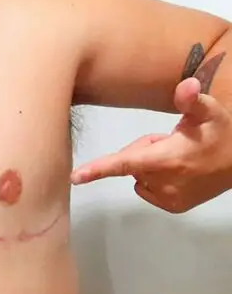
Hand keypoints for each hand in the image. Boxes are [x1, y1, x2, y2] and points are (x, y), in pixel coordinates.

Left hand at [71, 77, 231, 212]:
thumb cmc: (220, 133)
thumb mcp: (209, 111)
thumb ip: (192, 100)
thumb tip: (186, 86)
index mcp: (167, 159)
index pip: (124, 163)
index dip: (98, 169)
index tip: (75, 177)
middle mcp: (165, 183)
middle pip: (129, 161)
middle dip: (141, 148)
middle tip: (167, 139)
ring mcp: (169, 198)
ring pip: (137, 174)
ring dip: (148, 163)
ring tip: (175, 153)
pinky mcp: (173, 207)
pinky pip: (146, 187)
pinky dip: (154, 177)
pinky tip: (176, 168)